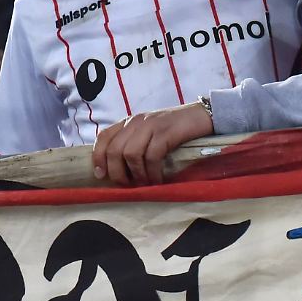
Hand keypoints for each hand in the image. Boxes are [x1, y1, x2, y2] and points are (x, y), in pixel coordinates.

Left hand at [92, 102, 213, 185]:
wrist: (203, 115)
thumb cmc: (175, 128)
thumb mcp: (150, 132)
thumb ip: (134, 143)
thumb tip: (118, 170)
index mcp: (129, 122)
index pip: (103, 137)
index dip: (98, 157)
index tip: (101, 175)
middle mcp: (136, 121)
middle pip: (115, 150)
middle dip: (118, 172)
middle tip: (128, 185)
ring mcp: (151, 125)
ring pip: (130, 154)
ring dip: (136, 174)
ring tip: (145, 183)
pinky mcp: (166, 132)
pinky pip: (152, 156)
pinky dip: (153, 172)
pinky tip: (158, 179)